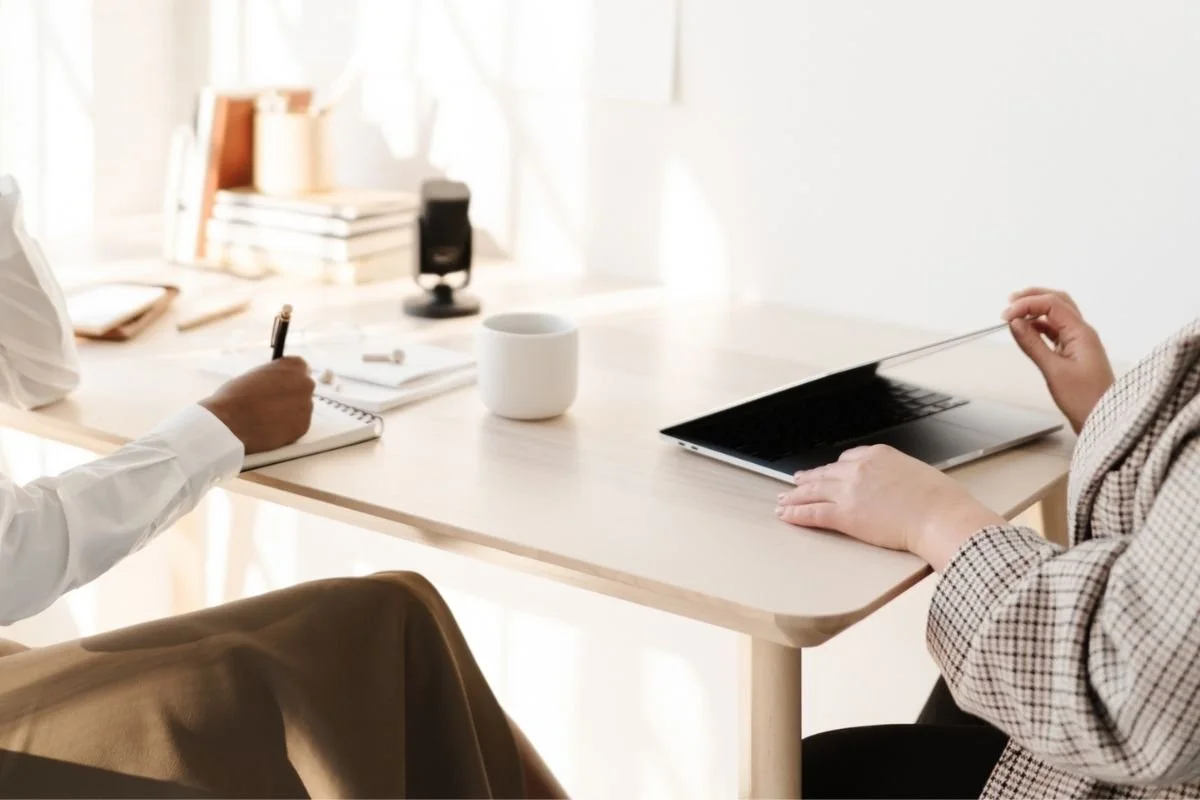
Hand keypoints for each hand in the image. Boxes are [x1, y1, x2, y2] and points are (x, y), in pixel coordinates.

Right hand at [199, 357, 314, 454]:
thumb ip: (273, 377)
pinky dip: (288, 427)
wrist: (230, 423)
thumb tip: (278, 384)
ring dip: (290, 412)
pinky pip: (298, 425)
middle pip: (303, 388)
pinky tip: (271, 428)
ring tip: (267, 418)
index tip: (280, 384)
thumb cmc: (235, 396)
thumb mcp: (256, 375)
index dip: (288, 377)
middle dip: (291, 395)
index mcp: (294, 366)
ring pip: (301, 408)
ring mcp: (307, 406)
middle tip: (273, 403)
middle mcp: (306, 384)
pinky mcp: (304, 426)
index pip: (300, 368)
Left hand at [775, 445, 1004, 570]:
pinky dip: (796, 513)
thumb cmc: (941, 500)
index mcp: (878, 454)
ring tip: (783, 499)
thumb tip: (898, 486)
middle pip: (825, 473)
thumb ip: (899, 476)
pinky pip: (813, 512)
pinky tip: (786, 515)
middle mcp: (858, 468)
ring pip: (813, 491)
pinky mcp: (845, 514)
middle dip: (808, 479)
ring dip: (794, 496)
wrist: (941, 516)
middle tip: (795, 482)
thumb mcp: (918, 474)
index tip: (828, 473)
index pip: (848, 458)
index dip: (835, 469)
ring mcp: (849, 490)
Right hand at [1003, 288, 1114, 432]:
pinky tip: (1026, 330)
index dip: (1026, 304)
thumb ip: (1032, 344)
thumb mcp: (1053, 371)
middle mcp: (1082, 333)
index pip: (1052, 304)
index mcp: (1081, 333)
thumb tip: (1015, 323)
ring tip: (1015, 314)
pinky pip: (1055, 330)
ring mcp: (1078, 342)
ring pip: (1056, 314)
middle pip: (1057, 301)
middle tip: (1010, 302)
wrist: (1101, 419)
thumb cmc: (1085, 399)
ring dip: (1035, 309)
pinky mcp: (1073, 352)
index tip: (1006, 315)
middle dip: (1033, 297)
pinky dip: (1038, 325)